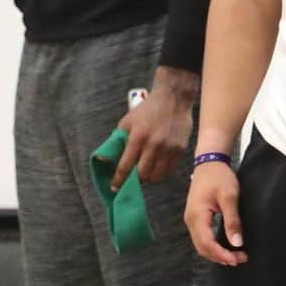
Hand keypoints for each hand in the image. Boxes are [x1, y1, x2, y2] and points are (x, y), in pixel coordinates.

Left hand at [112, 71, 196, 187]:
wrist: (174, 98)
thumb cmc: (147, 110)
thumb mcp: (127, 122)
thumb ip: (117, 141)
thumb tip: (104, 159)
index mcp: (137, 137)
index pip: (125, 166)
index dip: (118, 180)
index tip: (114, 187)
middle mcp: (154, 145)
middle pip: (142, 175)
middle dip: (135, 179)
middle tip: (133, 176)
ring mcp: (169, 148)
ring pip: (157, 176)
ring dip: (149, 177)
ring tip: (146, 170)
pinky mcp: (180, 150)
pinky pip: (170, 171)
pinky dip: (162, 172)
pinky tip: (158, 165)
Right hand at [185, 161, 246, 265]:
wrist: (209, 162)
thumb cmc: (219, 177)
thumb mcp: (229, 197)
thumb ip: (232, 221)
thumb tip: (237, 242)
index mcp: (197, 216)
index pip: (207, 243)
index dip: (222, 254)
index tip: (237, 259)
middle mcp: (190, 220)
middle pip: (202, 248)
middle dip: (220, 257)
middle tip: (240, 259)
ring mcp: (191, 219)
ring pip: (201, 245)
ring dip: (217, 253)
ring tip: (235, 256)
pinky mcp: (195, 218)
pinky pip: (202, 238)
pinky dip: (213, 246)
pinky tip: (225, 247)